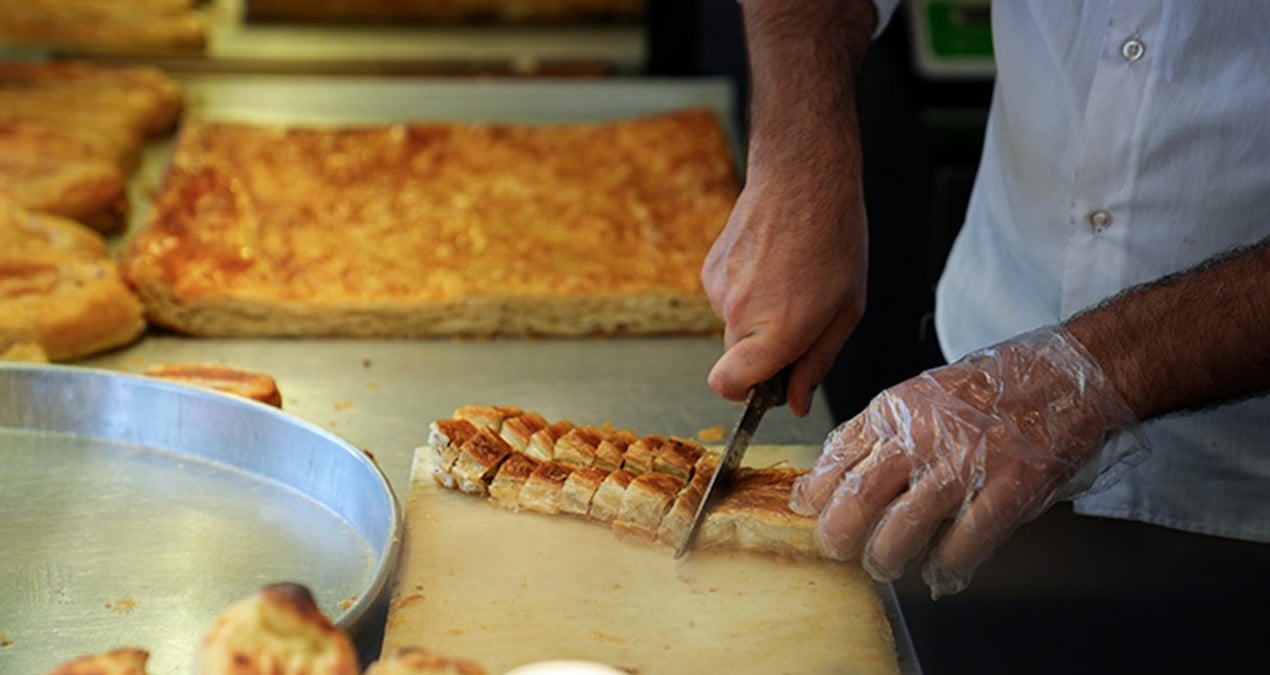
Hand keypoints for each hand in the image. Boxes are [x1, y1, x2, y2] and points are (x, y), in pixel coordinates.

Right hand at [700, 165, 867, 416]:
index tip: (766, 384)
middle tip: (800, 318)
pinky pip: (726, 298)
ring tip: (789, 279)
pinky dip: (746, 290)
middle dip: (763, 351)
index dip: (743, 393)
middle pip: (736, 359)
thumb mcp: (845, 310)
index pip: (728, 386)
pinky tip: (771, 264)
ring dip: (757, 316)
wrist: (802, 179)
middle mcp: (740, 314)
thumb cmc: (833, 240)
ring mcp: (719, 290)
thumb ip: (817, 363)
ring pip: (734, 326)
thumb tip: (796, 403)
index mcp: (777, 331)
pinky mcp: (709, 269)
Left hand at [789, 327, 1146, 596]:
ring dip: (886, 556)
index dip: (815, 493)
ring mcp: (968, 459)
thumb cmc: (989, 390)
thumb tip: (829, 475)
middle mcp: (924, 433)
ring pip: (904, 525)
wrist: (1065, 374)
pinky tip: (941, 571)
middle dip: (839, 534)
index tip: (807, 513)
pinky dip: (948, 564)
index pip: (837, 457)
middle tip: (838, 550)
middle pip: (859, 496)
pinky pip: (967, 538)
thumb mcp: (918, 395)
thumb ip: (878, 432)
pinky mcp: (1011, 484)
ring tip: (884, 565)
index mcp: (896, 409)